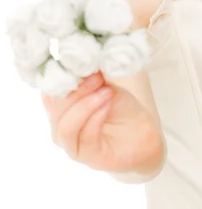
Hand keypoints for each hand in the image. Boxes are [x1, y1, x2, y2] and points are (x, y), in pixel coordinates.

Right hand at [41, 71, 161, 171]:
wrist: (142, 133)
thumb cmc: (121, 108)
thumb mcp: (105, 84)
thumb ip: (91, 74)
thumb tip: (83, 54)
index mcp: (61, 107)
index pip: (49, 90)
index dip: (62, 75)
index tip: (83, 62)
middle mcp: (60, 126)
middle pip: (54, 107)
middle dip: (77, 89)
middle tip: (98, 78)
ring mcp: (71, 144)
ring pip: (65, 124)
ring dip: (86, 103)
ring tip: (106, 91)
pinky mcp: (87, 156)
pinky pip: (84, 136)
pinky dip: (96, 116)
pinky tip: (108, 104)